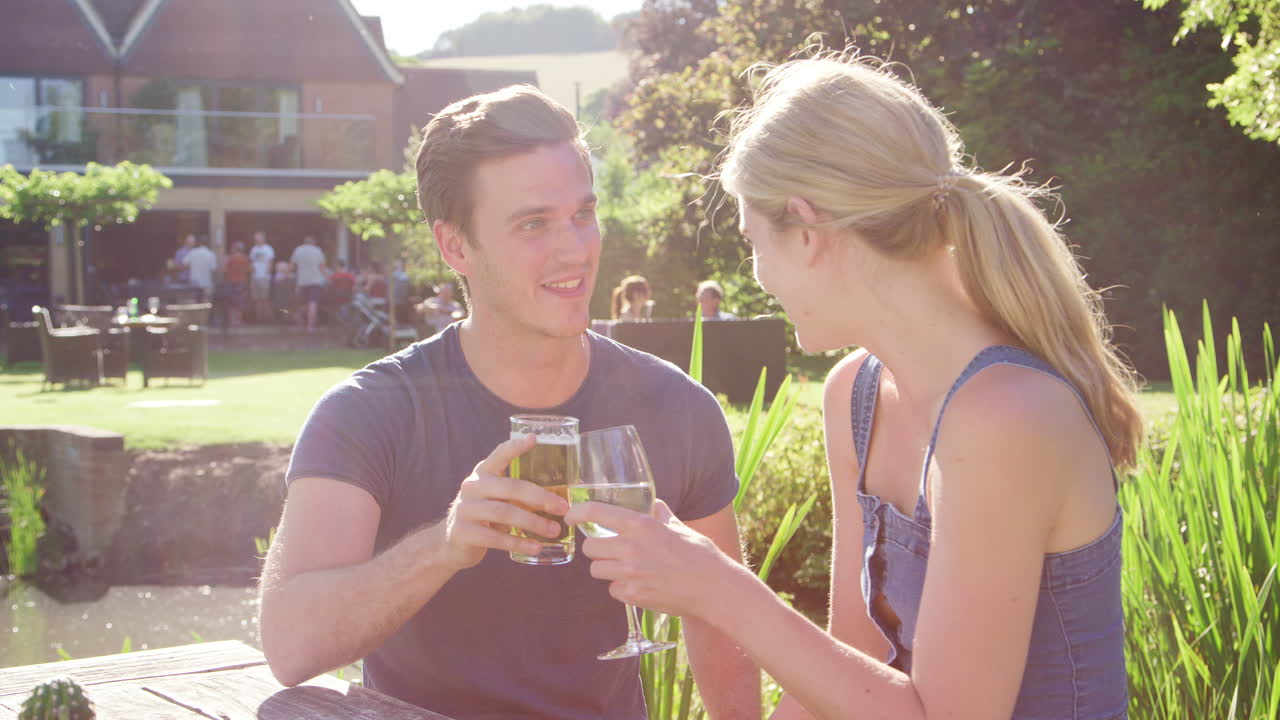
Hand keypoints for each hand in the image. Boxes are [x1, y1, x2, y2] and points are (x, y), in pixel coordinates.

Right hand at [435, 435, 569, 571]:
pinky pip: (496, 538)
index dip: (516, 447)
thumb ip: (516, 493)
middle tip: (563, 508)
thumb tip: (558, 499)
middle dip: (540, 498)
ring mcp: (465, 509)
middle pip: (511, 487)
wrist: (451, 543)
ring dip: (533, 523)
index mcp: (483, 473)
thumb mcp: (495, 498)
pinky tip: (535, 547)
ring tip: (554, 530)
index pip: (499, 454)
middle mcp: (472, 486)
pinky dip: (519, 543)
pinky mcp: (463, 532)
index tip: (534, 438)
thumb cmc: (485, 517)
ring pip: (505, 513)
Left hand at [565, 499, 733, 617]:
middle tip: (608, 550)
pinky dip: (621, 588)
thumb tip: (652, 504)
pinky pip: (613, 590)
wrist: (713, 588)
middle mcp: (631, 548)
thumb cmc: (700, 555)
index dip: (577, 513)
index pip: (596, 513)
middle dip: (596, 549)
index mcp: (641, 525)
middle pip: (590, 547)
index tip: (570, 515)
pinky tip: (639, 584)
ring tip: (625, 568)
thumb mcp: (678, 526)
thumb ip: (660, 513)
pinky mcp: (633, 595)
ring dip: (606, 569)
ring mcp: (630, 573)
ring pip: (597, 570)